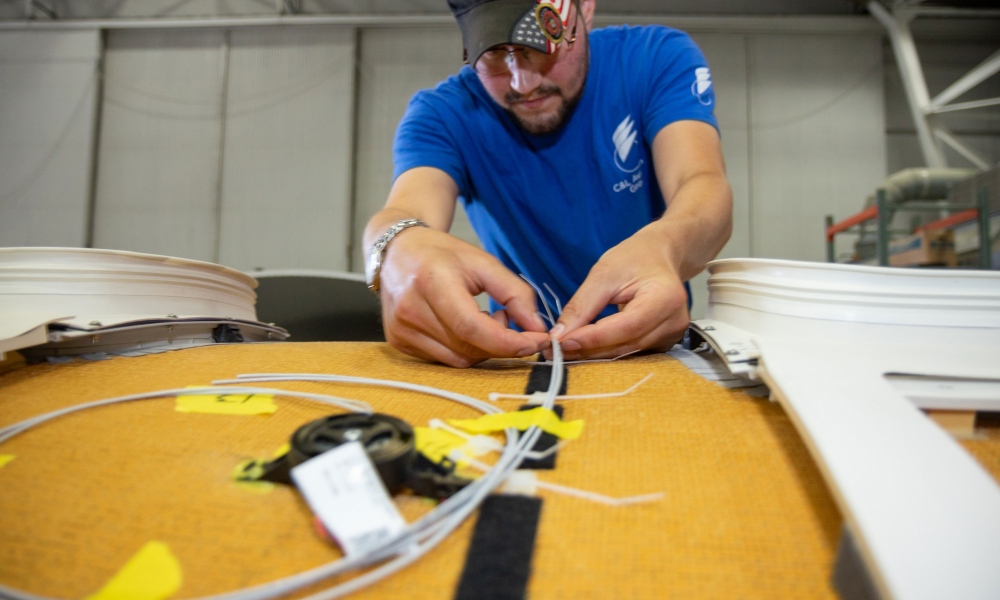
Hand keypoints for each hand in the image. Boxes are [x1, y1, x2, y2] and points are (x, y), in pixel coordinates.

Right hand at [378, 227, 549, 367]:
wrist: (397, 251)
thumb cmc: (442, 254)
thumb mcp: (484, 262)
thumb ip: (516, 294)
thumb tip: (539, 329)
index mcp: (431, 282)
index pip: (472, 327)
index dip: (508, 342)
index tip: (536, 341)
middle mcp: (410, 310)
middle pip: (468, 348)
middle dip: (500, 343)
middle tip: (508, 318)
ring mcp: (401, 330)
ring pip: (458, 360)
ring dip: (483, 348)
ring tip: (485, 318)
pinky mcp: (398, 342)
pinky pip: (444, 359)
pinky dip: (464, 349)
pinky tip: (465, 326)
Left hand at [547, 227, 688, 360]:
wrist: (658, 257)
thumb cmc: (634, 258)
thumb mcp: (603, 273)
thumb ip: (582, 306)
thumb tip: (559, 336)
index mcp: (666, 298)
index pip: (626, 326)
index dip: (593, 338)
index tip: (563, 342)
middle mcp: (674, 321)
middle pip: (627, 344)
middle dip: (590, 349)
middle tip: (557, 350)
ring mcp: (673, 334)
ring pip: (628, 353)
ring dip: (596, 354)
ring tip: (567, 349)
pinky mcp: (665, 342)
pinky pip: (632, 352)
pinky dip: (608, 351)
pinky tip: (587, 348)